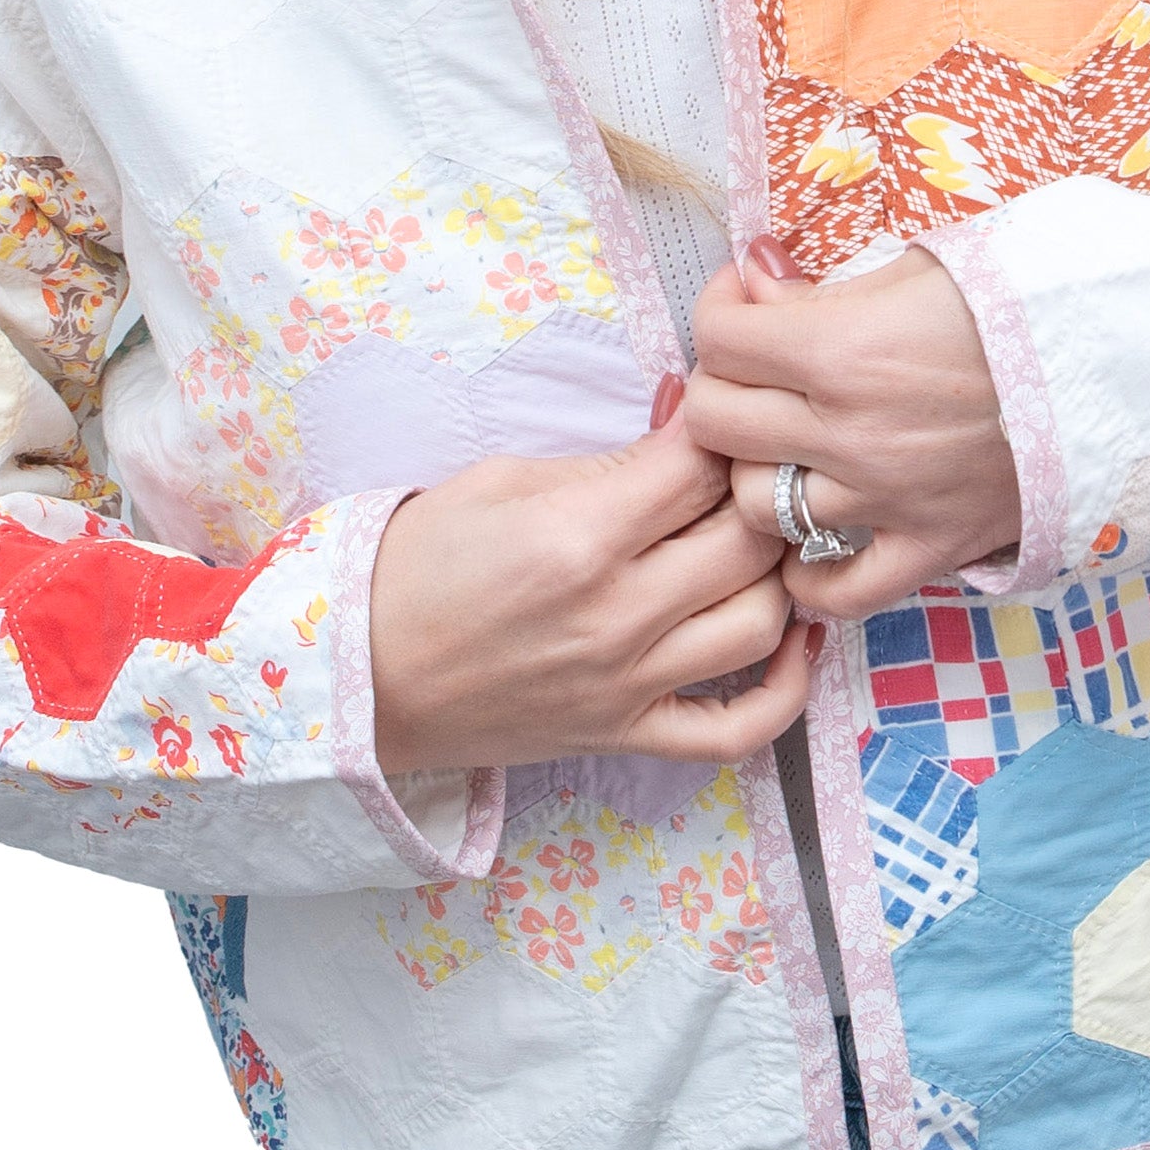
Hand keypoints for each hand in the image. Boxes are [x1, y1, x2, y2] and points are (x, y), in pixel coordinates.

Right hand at [366, 408, 819, 783]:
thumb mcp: (499, 481)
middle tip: (744, 472)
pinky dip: (786, 689)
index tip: (717, 415)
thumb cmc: (417, 566)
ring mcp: (628, 684)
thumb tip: (687, 422)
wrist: (358, 674)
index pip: (701, 466)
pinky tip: (791, 637)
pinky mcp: (627, 735)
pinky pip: (739, 729)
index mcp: (578, 537)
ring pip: (762, 621)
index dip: (721, 428)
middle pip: (749, 538)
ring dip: (778, 572)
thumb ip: (605, 460)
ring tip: (763, 541)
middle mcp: (617, 614)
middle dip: (757, 491)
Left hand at [679, 239, 1020, 622]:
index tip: (744, 306)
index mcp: (843, 348)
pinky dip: (807, 576)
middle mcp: (851, 432)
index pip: (717, 341)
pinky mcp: (929, 548)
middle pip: (715, 425)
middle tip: (757, 376)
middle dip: (723, 391)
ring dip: (760, 476)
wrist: (1123, 368)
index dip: (718, 314)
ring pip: (757, 509)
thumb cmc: (1024, 304)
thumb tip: (754, 278)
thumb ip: (822, 285)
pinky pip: (834, 591)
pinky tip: (811, 541)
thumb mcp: (920, 267)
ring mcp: (886, 500)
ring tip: (790, 451)